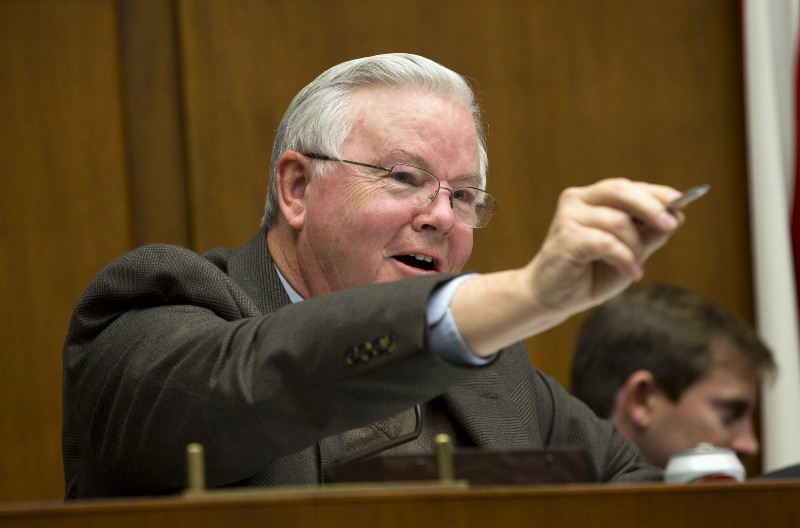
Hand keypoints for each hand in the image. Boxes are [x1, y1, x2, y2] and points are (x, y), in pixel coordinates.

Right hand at [524, 178, 682, 317]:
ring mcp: (569, 217)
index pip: (627, 187)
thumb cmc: (589, 274)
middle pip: (621, 191)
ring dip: (635, 248)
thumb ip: (648, 235)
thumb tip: (677, 217)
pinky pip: (607, 243)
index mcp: (592, 198)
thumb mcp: (628, 253)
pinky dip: (624, 259)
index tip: (681, 202)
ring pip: (618, 222)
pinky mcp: (565, 237)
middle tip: (671, 225)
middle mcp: (578, 200)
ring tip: (635, 268)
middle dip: (651, 207)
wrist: (553, 297)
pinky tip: (631, 274)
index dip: (656, 192)